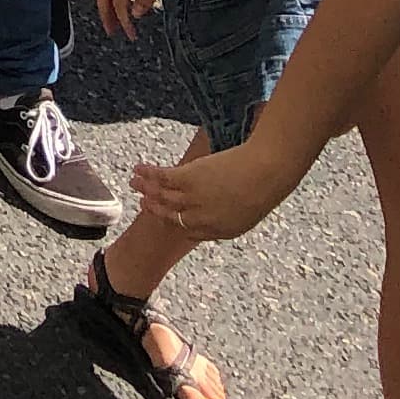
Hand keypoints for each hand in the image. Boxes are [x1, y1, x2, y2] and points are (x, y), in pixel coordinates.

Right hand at [129, 135, 299, 244]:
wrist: (265, 174)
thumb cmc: (265, 188)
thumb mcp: (249, 209)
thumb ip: (233, 212)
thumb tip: (227, 204)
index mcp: (219, 230)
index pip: (189, 231)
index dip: (173, 224)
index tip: (164, 217)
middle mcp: (202, 218)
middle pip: (171, 216)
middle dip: (155, 209)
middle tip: (143, 203)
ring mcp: (194, 198)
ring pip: (163, 196)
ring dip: (145, 189)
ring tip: (133, 182)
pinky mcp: (189, 178)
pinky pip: (162, 177)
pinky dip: (148, 173)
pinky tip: (138, 168)